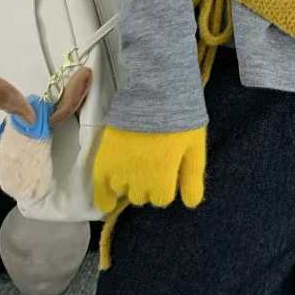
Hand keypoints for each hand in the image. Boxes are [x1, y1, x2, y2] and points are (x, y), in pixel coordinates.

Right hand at [92, 123, 206, 212]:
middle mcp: (140, 176)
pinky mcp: (105, 157)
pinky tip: (108, 203)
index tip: (167, 177)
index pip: (162, 199)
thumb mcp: (194, 147)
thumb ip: (192, 177)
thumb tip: (190, 204)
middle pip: (143, 197)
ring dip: (131, 185)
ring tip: (136, 170)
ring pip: (124, 191)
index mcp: (163, 174)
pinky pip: (100, 187)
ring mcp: (120, 167)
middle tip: (152, 169)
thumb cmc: (180, 118)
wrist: (155, 91)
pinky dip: (104, 197)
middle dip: (149, 188)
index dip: (166, 189)